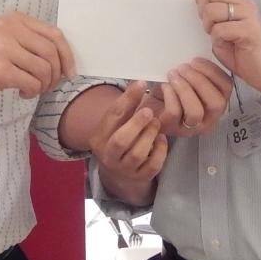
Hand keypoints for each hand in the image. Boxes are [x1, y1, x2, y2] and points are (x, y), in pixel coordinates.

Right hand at [0, 12, 73, 98]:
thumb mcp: (5, 37)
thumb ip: (30, 41)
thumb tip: (62, 61)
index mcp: (17, 20)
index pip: (55, 35)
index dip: (68, 55)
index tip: (69, 72)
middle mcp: (12, 30)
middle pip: (52, 54)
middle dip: (56, 75)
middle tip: (48, 86)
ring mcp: (6, 48)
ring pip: (43, 70)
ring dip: (43, 85)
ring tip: (32, 89)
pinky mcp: (1, 69)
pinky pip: (31, 83)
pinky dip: (31, 92)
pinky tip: (21, 93)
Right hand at [88, 81, 167, 202]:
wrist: (120, 176)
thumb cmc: (119, 141)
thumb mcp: (116, 126)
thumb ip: (125, 109)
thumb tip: (140, 82)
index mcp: (98, 138)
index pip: (112, 116)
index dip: (127, 99)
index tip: (141, 84)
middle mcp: (108, 155)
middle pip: (120, 140)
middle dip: (136, 123)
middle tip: (149, 111)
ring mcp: (124, 169)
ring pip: (137, 154)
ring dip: (149, 135)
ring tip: (156, 123)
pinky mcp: (140, 177)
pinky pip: (153, 165)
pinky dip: (160, 150)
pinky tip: (162, 139)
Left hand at [151, 58, 232, 136]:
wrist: (147, 107)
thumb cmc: (168, 92)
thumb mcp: (185, 78)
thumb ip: (194, 70)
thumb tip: (192, 57)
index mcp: (216, 102)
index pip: (226, 87)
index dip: (213, 72)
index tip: (196, 60)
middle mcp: (208, 118)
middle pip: (216, 102)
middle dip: (200, 81)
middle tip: (184, 68)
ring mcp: (191, 128)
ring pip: (196, 111)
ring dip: (184, 89)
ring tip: (173, 75)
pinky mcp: (173, 129)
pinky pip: (175, 112)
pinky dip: (170, 96)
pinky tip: (165, 86)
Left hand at [195, 0, 260, 103]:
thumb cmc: (242, 52)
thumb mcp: (222, 27)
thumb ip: (213, 12)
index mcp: (238, 0)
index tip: (203, 11)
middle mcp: (244, 3)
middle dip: (202, 11)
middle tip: (210, 27)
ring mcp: (248, 14)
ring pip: (212, 10)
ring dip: (209, 27)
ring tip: (219, 37)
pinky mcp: (249, 29)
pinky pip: (220, 29)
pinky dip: (217, 39)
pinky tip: (226, 44)